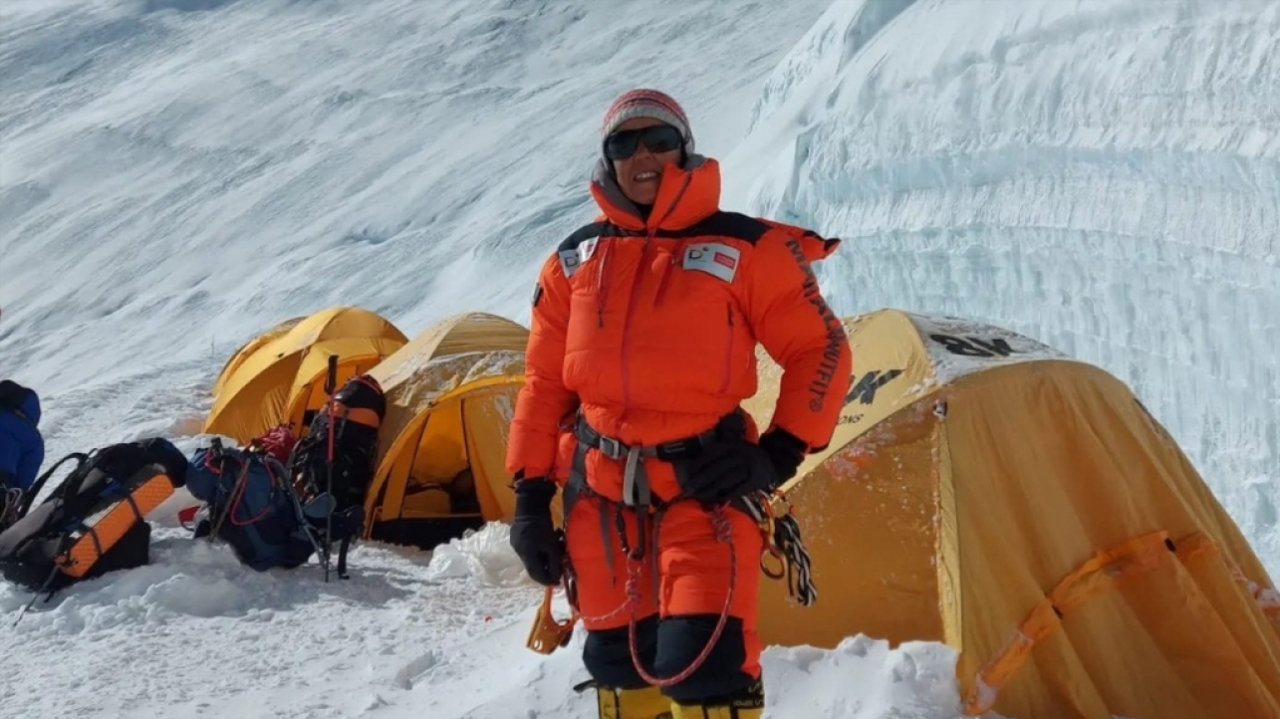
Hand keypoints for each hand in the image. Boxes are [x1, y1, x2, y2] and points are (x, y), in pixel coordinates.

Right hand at [508, 477, 563, 585]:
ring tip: (557, 546)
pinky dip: (541, 547)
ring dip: (546, 555)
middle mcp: (519, 551)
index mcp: (525, 555)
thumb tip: (555, 579)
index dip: (546, 580)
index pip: (535, 575)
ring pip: (534, 555)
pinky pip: (531, 547)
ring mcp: (517, 543)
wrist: (531, 504)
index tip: (557, 582)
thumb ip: (554, 563)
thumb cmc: (542, 526)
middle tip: (559, 562)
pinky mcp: (518, 536)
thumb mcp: (551, 546)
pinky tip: (550, 538)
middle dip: (548, 565)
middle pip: (535, 565)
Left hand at [677, 428, 806, 504]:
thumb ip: (721, 442)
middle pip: (718, 468)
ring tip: (698, 495)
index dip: (700, 462)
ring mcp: (748, 469)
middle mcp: (741, 455)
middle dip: (701, 479)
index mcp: (734, 444)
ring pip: (726, 480)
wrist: (774, 460)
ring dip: (710, 489)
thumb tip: (698, 448)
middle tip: (689, 487)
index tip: (689, 471)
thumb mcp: (736, 441)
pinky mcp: (754, 481)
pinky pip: (737, 489)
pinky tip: (715, 499)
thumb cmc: (747, 453)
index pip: (714, 452)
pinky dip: (725, 495)